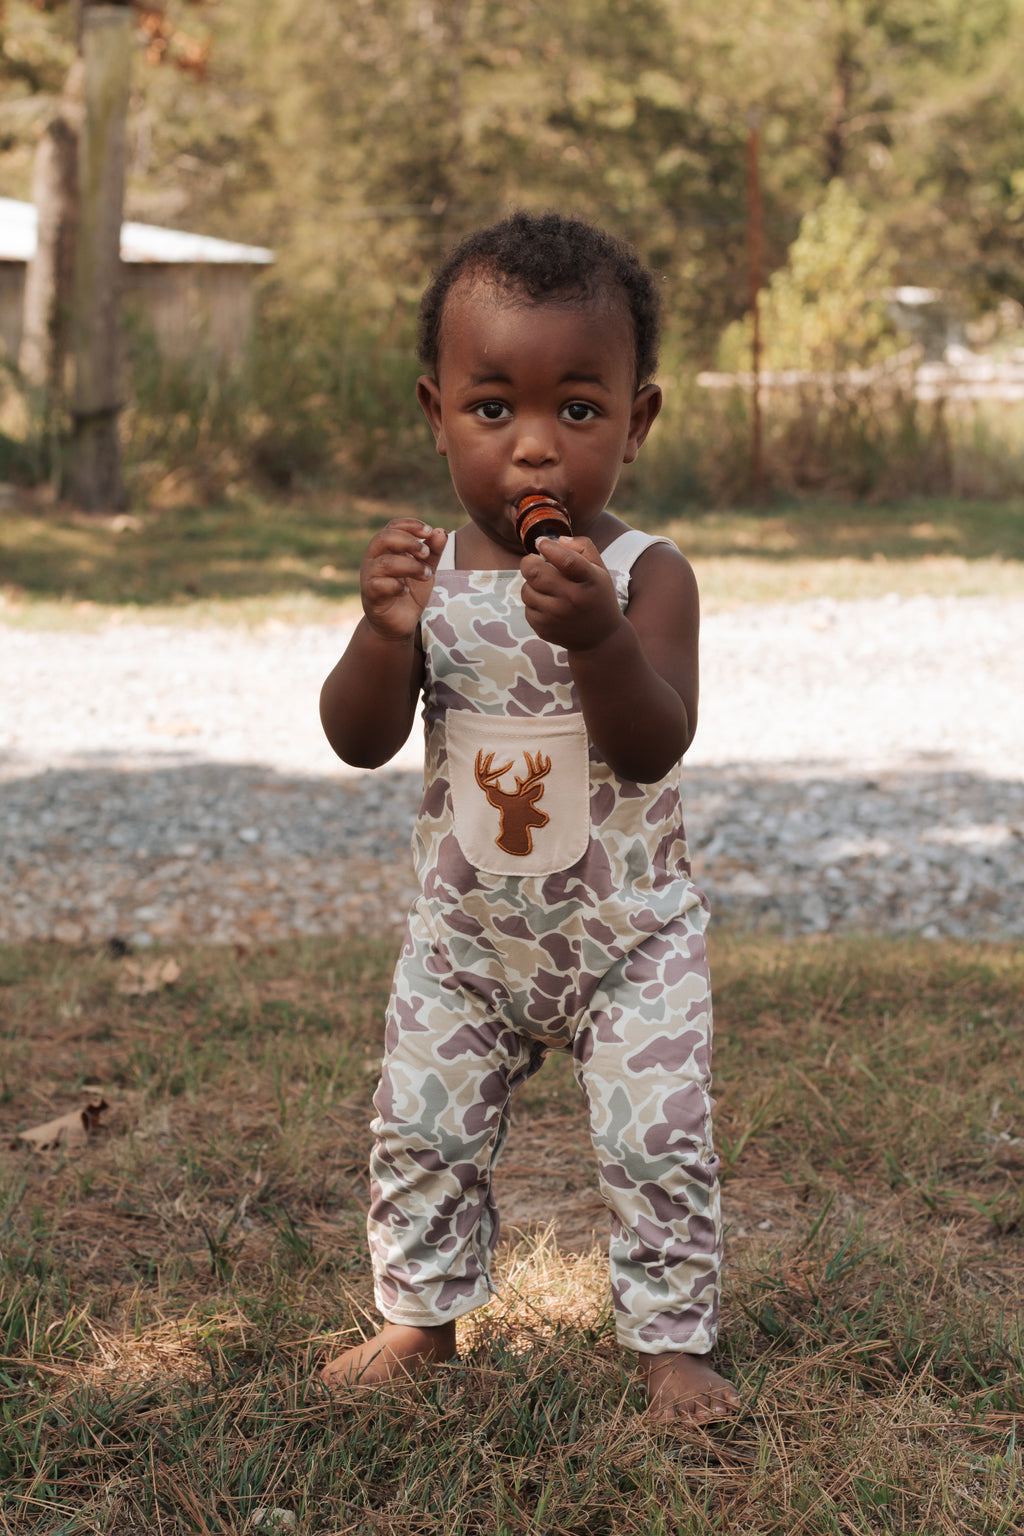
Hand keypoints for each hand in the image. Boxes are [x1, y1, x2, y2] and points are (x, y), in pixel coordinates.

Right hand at [360, 519, 446, 641]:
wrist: (398, 624)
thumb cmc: (409, 592)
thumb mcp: (426, 569)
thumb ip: (433, 552)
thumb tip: (441, 531)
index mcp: (385, 548)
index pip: (393, 527)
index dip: (410, 525)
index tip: (429, 531)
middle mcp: (374, 559)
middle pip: (384, 538)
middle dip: (409, 542)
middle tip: (426, 553)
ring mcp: (369, 577)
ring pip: (385, 562)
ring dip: (411, 566)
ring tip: (427, 574)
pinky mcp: (370, 596)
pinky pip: (379, 585)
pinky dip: (397, 586)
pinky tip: (406, 591)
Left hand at [520, 536, 623, 652]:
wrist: (600, 638)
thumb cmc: (597, 595)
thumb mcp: (599, 569)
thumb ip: (583, 547)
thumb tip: (556, 540)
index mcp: (590, 581)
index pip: (566, 560)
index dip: (549, 547)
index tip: (541, 542)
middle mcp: (573, 600)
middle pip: (535, 573)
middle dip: (529, 562)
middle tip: (533, 561)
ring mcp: (556, 617)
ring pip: (526, 590)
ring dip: (531, 584)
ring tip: (545, 586)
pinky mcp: (544, 629)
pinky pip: (527, 607)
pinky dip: (533, 602)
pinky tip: (547, 604)